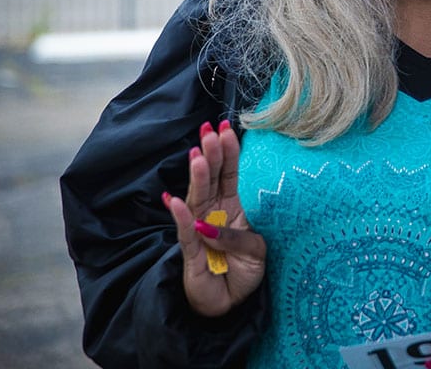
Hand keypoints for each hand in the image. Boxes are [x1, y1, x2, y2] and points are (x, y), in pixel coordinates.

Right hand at [161, 120, 266, 317]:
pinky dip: (180, 216)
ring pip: (197, 198)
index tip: (227, 127)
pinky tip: (173, 200)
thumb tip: (210, 225)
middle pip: (211, 179)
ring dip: (197, 177)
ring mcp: (199, 229)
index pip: (230, 174)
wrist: (230, 302)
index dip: (229, 152)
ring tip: (197, 156)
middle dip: (211, 155)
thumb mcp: (257, 251)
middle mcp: (213, 213)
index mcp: (233, 207)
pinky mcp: (191, 251)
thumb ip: (240, 236)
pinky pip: (185, 231)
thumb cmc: (245, 271)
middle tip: (209, 131)